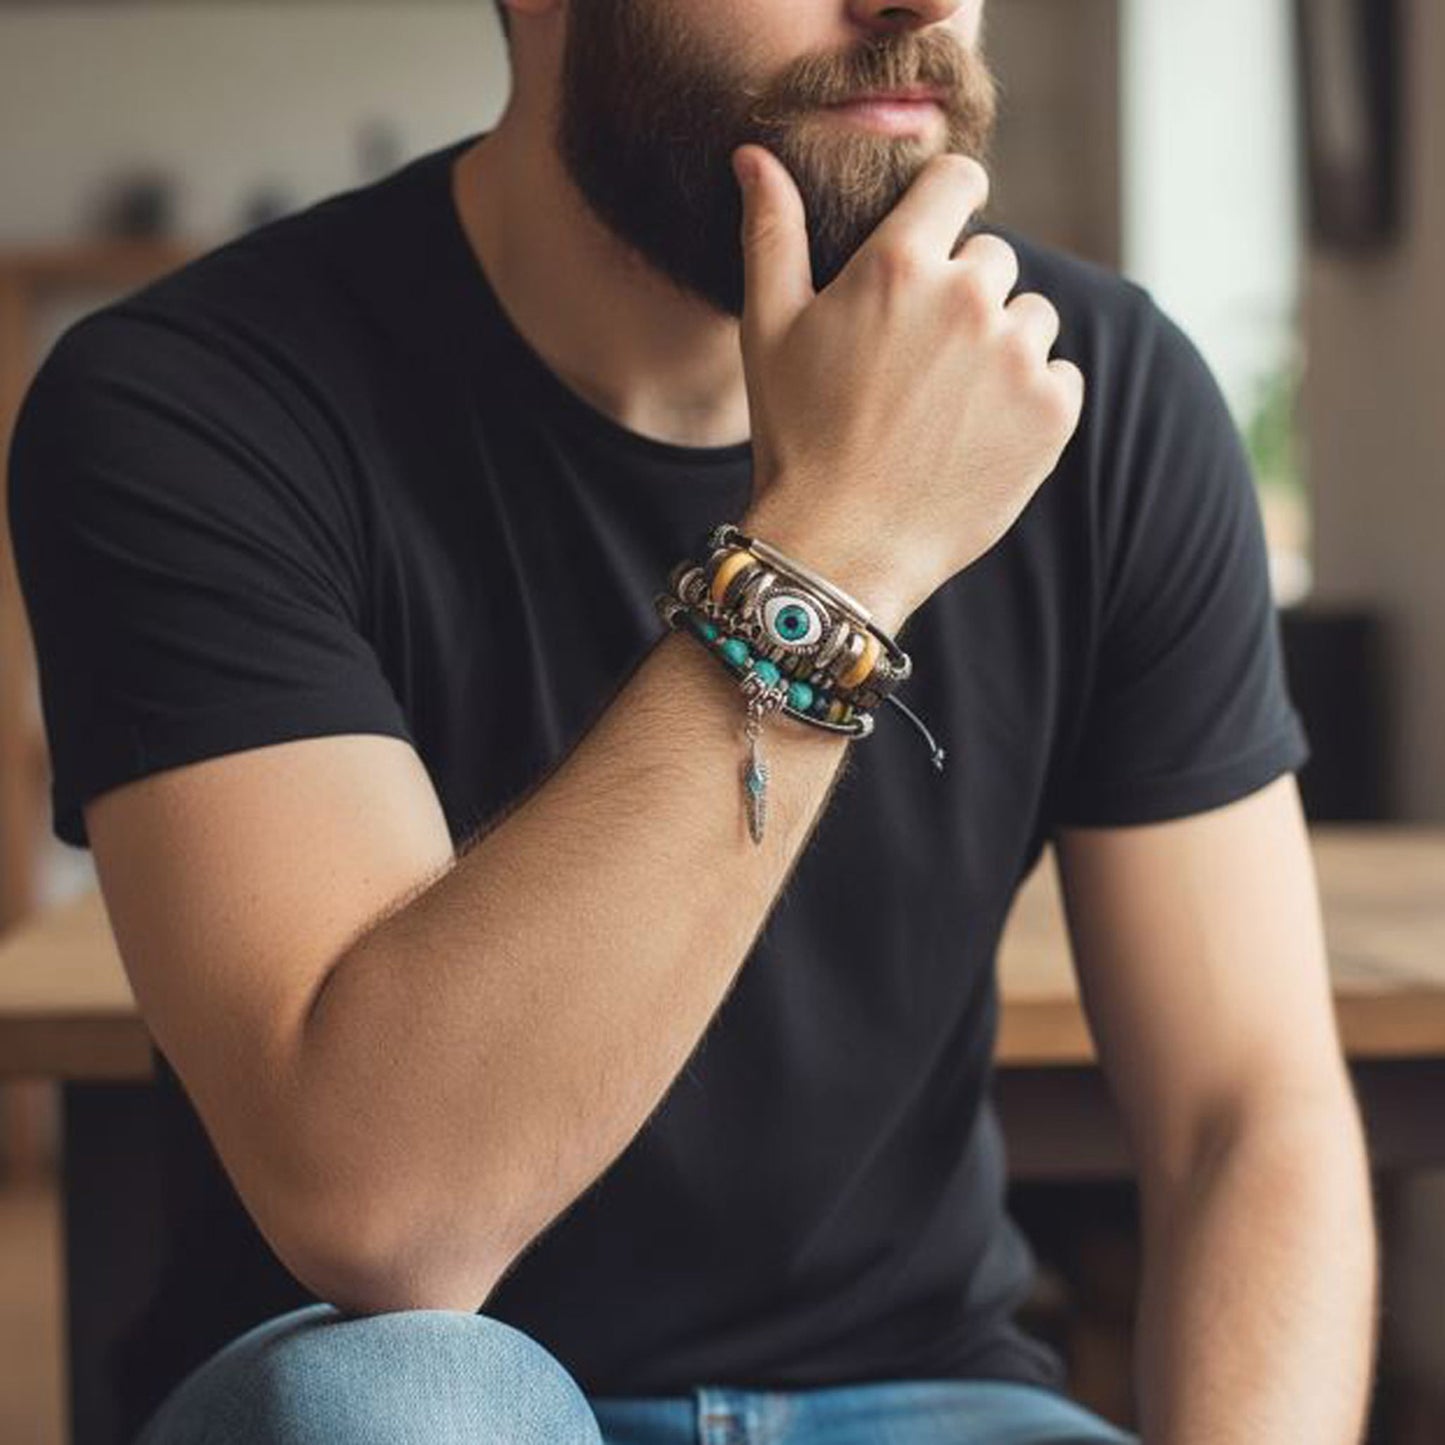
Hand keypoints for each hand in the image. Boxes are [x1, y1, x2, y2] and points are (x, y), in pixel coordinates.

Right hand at [733, 143, 1084, 623]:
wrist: (841, 547)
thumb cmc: (796, 439)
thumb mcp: (768, 331)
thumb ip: (773, 233)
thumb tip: (755, 155)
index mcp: (898, 264)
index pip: (958, 180)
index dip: (951, 201)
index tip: (942, 235)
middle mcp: (967, 296)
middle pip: (992, 260)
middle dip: (962, 297)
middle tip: (916, 366)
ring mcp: (1016, 355)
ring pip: (1030, 319)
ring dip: (1000, 349)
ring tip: (945, 410)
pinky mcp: (1053, 412)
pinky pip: (1061, 378)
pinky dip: (1031, 402)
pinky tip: (977, 438)